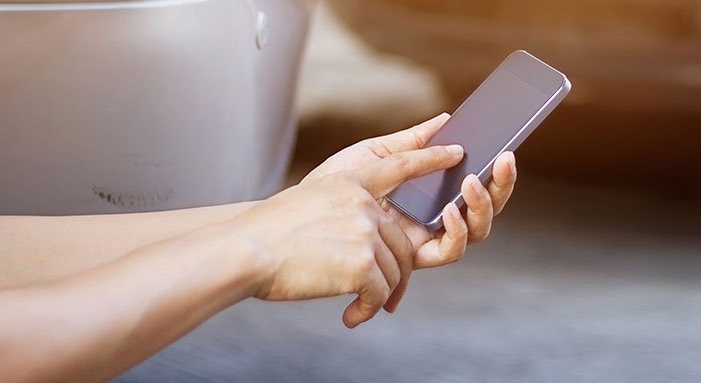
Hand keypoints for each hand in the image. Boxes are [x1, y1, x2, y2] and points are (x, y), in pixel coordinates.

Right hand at [229, 140, 464, 327]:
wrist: (245, 251)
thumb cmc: (270, 234)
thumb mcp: (312, 199)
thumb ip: (347, 205)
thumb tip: (376, 229)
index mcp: (349, 182)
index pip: (400, 164)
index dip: (431, 158)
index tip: (456, 152)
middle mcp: (362, 203)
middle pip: (400, 243)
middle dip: (393, 274)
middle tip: (381, 296)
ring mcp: (364, 232)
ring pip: (395, 271)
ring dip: (378, 295)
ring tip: (358, 307)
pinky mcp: (362, 264)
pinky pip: (381, 294)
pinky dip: (368, 310)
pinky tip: (350, 317)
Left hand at [304, 114, 519, 312]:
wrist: (298, 214)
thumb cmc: (332, 186)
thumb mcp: (375, 154)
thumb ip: (413, 143)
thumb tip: (449, 119)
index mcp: (431, 190)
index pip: (475, 182)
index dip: (497, 172)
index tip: (507, 149)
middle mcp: (435, 217)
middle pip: (484, 208)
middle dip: (502, 186)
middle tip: (504, 159)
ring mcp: (427, 238)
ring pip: (476, 231)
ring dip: (482, 207)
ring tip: (472, 182)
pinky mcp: (413, 257)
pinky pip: (448, 251)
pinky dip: (456, 231)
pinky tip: (448, 210)